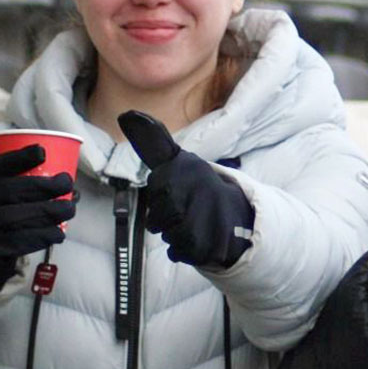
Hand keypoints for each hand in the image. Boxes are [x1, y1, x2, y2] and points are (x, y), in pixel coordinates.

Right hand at [0, 144, 75, 287]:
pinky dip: (45, 236)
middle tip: (67, 184)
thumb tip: (69, 184)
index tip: (42, 152)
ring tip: (69, 209)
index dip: (18, 158)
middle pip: (10, 191)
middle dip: (44, 186)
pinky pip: (21, 241)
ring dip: (50, 212)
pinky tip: (58, 233)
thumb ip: (23, 184)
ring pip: (18, 218)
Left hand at [119, 110, 254, 267]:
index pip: (156, 194)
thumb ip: (153, 141)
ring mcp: (199, 222)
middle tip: (187, 209)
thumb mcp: (179, 160)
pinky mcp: (204, 247)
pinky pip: (177, 252)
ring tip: (195, 223)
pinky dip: (184, 249)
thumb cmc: (198, 187)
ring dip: (176, 233)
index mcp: (185, 173)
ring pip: (167, 235)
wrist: (239, 215)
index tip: (181, 191)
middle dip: (167, 218)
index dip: (164, 196)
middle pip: (156, 220)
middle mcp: (194, 195)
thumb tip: (128, 115)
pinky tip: (198, 238)